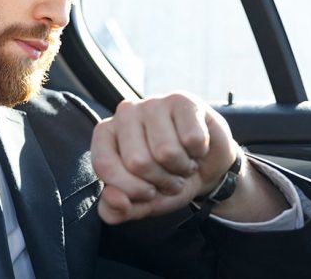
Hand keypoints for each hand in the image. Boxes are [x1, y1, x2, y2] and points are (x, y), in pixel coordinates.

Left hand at [91, 92, 238, 223]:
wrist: (206, 166)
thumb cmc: (165, 180)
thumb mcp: (139, 203)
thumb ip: (116, 210)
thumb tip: (113, 198)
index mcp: (104, 135)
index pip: (104, 166)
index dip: (132, 189)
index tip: (148, 191)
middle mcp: (124, 113)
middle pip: (137, 161)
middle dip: (161, 180)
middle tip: (169, 175)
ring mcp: (152, 103)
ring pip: (166, 151)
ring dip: (181, 168)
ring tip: (182, 162)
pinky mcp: (182, 100)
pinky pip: (192, 139)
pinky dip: (198, 153)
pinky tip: (196, 147)